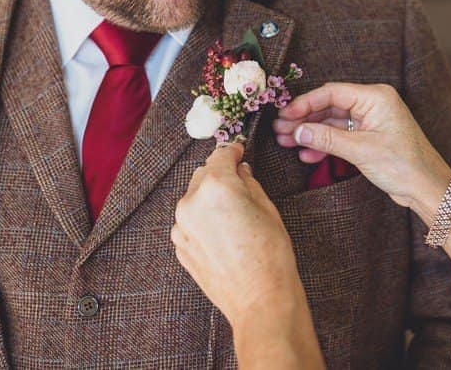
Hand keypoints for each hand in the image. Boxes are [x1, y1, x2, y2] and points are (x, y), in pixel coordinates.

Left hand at [172, 143, 306, 327]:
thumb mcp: (268, 208)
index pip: (221, 155)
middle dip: (221, 175)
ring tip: (233, 214)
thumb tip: (241, 171)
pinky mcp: (180, 246)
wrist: (259, 300)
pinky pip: (190, 222)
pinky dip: (203, 220)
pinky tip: (224, 233)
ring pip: (194, 198)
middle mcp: (192, 202)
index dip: (232, 150)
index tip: (239, 151)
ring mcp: (182, 226)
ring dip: (210, 198)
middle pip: (204, 174)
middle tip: (241, 183)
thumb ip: (249, 183)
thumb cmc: (270, 256)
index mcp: (216, 186)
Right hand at [273, 83, 450, 221]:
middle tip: (279, 130)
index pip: (332, 93)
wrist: (427, 188)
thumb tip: (298, 131)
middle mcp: (373, 104)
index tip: (284, 115)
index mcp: (375, 97)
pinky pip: (341, 136)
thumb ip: (327, 138)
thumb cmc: (404, 165)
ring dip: (310, 133)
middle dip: (304, 120)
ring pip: (332, 122)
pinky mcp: (369, 137)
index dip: (305, 103)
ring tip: (286, 142)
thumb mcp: (361, 150)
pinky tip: (307, 155)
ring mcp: (371, 121)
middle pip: (329, 106)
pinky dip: (324, 144)